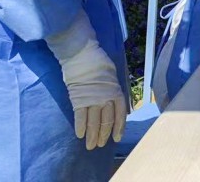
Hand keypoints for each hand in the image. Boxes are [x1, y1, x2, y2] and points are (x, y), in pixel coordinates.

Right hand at [46, 11, 126, 149]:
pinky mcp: (78, 99)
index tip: (116, 138)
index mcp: (116, 92)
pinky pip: (80, 117)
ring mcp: (92, 100)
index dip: (118, 127)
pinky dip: (80, 127)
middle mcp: (106, 98)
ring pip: (94, 122)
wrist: (82, 54)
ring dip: (92, 135)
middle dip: (104, 134)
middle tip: (100, 145)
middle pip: (106, 121)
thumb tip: (113, 101)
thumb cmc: (98, 62)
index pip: (120, 114)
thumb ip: (112, 90)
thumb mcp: (112, 75)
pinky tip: (79, 135)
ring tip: (90, 145)